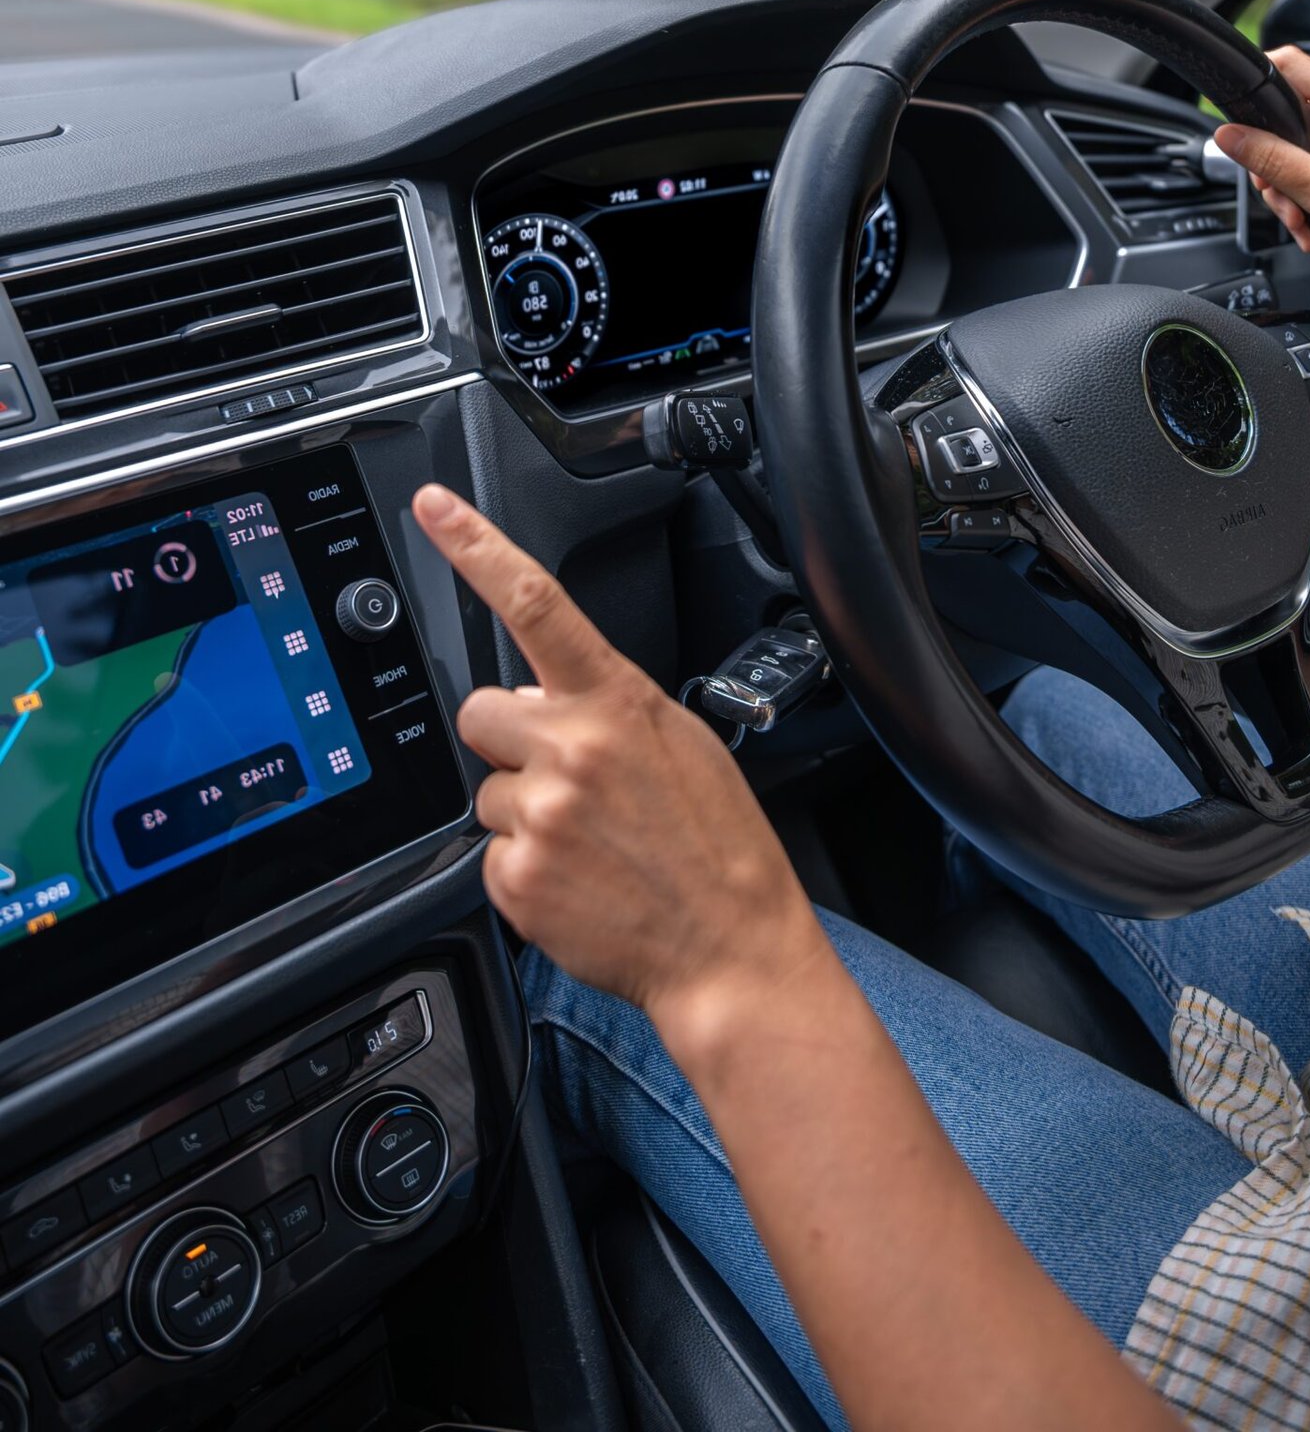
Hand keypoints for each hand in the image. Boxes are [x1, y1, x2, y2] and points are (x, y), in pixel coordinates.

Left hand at [412, 484, 829, 1053]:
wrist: (731, 948)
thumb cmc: (716, 846)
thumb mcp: (679, 743)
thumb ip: (606, 706)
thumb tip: (542, 698)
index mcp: (616, 701)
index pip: (535, 602)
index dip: (475, 546)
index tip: (433, 505)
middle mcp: (572, 747)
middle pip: (481, 713)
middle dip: (510, 742)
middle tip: (567, 782)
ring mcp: (541, 814)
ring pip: (486, 792)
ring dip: (524, 814)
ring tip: (589, 843)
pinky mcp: (516, 878)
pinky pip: (490, 857)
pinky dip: (526, 871)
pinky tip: (578, 882)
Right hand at [1213, 46, 1309, 302]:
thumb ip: (1270, 159)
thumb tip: (1230, 135)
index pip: (1291, 65)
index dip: (1258, 77)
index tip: (1236, 109)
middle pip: (1288, 118)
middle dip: (1271, 160)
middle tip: (1275, 191)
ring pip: (1299, 150)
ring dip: (1288, 187)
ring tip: (1299, 220)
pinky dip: (1308, 197)